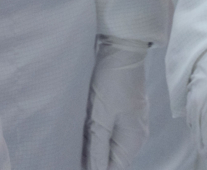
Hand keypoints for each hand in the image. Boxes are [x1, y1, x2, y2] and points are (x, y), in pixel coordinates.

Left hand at [84, 36, 151, 169]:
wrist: (122, 49)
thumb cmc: (113, 81)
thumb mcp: (101, 116)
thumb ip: (97, 146)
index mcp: (133, 139)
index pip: (115, 167)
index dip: (96, 168)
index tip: (75, 162)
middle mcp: (136, 134)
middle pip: (113, 156)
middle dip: (94, 157)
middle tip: (70, 153)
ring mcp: (132, 122)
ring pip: (110, 142)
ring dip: (94, 144)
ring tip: (74, 141)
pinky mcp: (125, 111)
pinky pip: (111, 129)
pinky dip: (98, 131)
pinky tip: (84, 127)